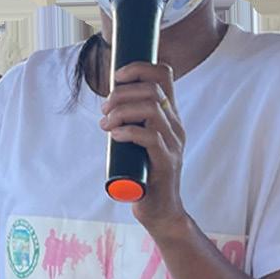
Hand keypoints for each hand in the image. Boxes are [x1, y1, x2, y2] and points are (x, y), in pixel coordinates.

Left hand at [99, 62, 185, 231]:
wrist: (160, 210)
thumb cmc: (145, 175)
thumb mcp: (138, 141)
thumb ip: (130, 122)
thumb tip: (108, 104)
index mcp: (170, 116)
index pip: (164, 75)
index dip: (139, 67)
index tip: (116, 77)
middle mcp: (175, 126)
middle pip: (152, 89)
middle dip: (121, 93)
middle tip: (104, 109)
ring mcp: (173, 144)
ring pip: (150, 110)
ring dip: (121, 111)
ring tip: (105, 124)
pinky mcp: (166, 163)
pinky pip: (149, 137)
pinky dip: (127, 131)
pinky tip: (114, 136)